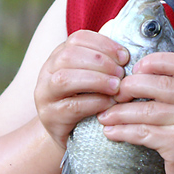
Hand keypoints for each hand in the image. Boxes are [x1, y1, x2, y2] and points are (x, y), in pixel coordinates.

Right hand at [34, 30, 128, 149]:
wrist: (66, 134)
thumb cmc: (85, 100)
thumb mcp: (91, 77)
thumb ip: (103, 64)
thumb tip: (128, 56)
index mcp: (59, 55)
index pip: (77, 39)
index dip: (103, 44)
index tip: (124, 56)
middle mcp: (47, 71)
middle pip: (68, 56)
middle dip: (100, 61)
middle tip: (121, 73)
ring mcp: (46, 94)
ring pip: (65, 79)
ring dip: (96, 80)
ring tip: (116, 86)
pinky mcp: (51, 116)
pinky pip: (72, 106)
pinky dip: (94, 102)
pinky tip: (109, 103)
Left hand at [98, 53, 173, 173]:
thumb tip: (144, 75)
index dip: (152, 62)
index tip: (135, 69)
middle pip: (158, 83)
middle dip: (129, 86)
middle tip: (115, 94)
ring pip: (146, 110)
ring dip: (119, 112)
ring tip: (106, 115)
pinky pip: (142, 132)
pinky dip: (123, 131)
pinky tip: (112, 132)